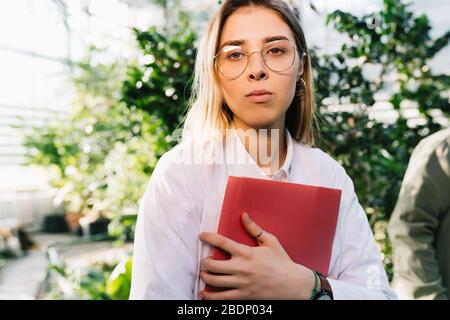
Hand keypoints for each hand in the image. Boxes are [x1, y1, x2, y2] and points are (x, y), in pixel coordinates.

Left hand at [198, 212, 316, 299]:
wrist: (293, 284)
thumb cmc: (282, 261)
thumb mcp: (270, 241)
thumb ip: (254, 229)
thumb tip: (243, 215)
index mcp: (247, 253)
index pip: (222, 242)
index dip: (209, 238)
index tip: (202, 235)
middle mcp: (242, 268)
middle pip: (212, 265)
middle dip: (204, 262)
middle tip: (205, 260)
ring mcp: (242, 283)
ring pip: (214, 281)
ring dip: (204, 277)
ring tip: (204, 274)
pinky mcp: (244, 296)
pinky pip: (222, 298)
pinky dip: (210, 296)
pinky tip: (203, 293)